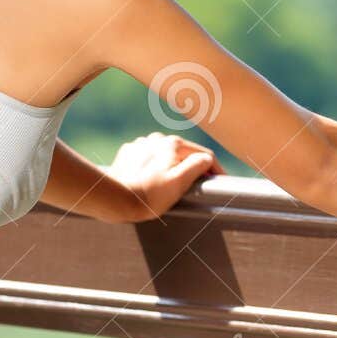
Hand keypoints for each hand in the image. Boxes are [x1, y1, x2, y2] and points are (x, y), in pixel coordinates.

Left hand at [109, 132, 224, 221]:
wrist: (115, 199)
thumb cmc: (150, 195)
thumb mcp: (180, 182)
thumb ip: (198, 166)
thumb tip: (207, 159)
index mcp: (173, 144)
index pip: (202, 154)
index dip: (215, 168)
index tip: (221, 181)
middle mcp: (157, 138)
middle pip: (183, 154)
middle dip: (191, 167)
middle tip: (196, 186)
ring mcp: (141, 144)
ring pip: (164, 155)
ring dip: (170, 166)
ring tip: (168, 186)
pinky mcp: (128, 153)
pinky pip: (147, 158)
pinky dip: (152, 167)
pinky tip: (150, 180)